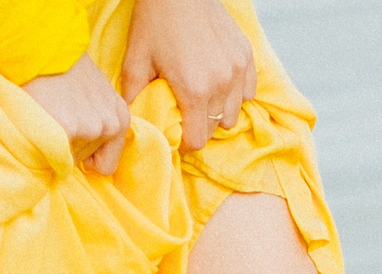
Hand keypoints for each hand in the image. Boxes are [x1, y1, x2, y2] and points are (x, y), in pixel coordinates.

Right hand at [20, 58, 130, 173]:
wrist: (42, 45)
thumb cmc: (62, 68)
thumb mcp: (94, 93)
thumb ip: (98, 118)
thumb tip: (92, 151)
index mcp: (120, 117)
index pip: (105, 163)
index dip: (84, 154)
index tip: (71, 131)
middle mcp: (111, 125)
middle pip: (85, 162)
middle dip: (69, 146)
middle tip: (57, 115)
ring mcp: (91, 128)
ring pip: (69, 159)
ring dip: (57, 142)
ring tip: (50, 112)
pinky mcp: (68, 129)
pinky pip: (53, 155)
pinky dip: (43, 142)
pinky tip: (42, 116)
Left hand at [120, 0, 256, 151]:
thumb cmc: (155, 21)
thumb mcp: (135, 61)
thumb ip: (134, 98)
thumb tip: (133, 124)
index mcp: (194, 90)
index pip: (198, 140)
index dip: (185, 143)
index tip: (178, 136)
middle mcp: (222, 83)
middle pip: (217, 128)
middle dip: (202, 127)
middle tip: (187, 115)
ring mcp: (238, 69)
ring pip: (234, 112)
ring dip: (219, 112)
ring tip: (203, 100)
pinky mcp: (246, 55)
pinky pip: (248, 91)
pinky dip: (235, 94)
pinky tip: (218, 84)